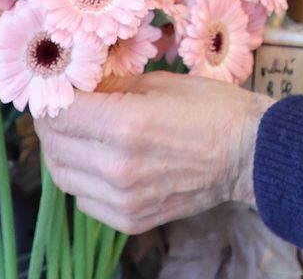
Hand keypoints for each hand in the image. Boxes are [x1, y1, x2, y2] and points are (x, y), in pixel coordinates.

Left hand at [35, 72, 272, 234]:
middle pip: (55, 146)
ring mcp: (124, 199)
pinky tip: (100, 162)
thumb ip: (113, 85)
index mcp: (127, 124)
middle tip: (62, 109)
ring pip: (64, 177)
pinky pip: (85, 200)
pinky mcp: (131, 220)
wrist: (250, 155)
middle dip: (52, 124)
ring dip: (63, 152)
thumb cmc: (213, 109)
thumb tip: (78, 84)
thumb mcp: (161, 82)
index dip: (52, 97)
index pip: (60, 113)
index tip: (55, 88)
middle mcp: (118, 166)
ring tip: (78, 135)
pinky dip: (83, 180)